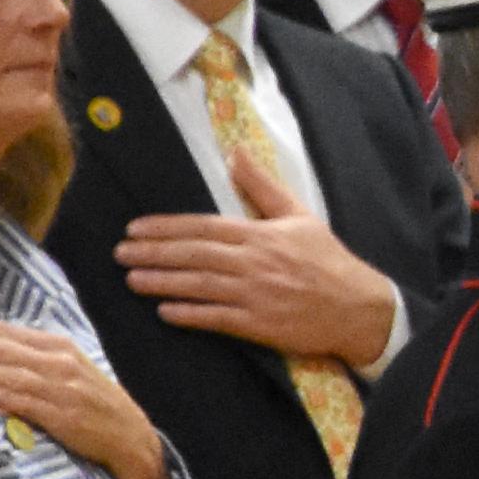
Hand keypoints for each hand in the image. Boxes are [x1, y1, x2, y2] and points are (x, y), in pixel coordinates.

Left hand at [0, 320, 170, 478]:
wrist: (129, 436)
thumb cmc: (96, 401)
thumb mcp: (73, 369)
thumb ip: (35, 359)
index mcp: (63, 347)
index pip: (12, 332)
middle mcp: (62, 364)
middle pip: (8, 349)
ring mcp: (63, 391)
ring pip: (15, 374)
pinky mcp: (63, 417)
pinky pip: (29, 404)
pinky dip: (7, 398)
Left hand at [118, 207, 396, 366]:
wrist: (358, 308)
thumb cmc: (327, 260)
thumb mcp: (300, 216)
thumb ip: (264, 186)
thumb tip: (236, 152)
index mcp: (262, 235)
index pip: (205, 227)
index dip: (167, 227)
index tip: (135, 228)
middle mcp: (255, 263)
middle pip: (195, 255)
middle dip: (154, 253)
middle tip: (121, 252)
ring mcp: (256, 295)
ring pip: (199, 286)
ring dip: (163, 282)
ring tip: (132, 279)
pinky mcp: (260, 325)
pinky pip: (217, 319)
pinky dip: (190, 315)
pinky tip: (165, 312)